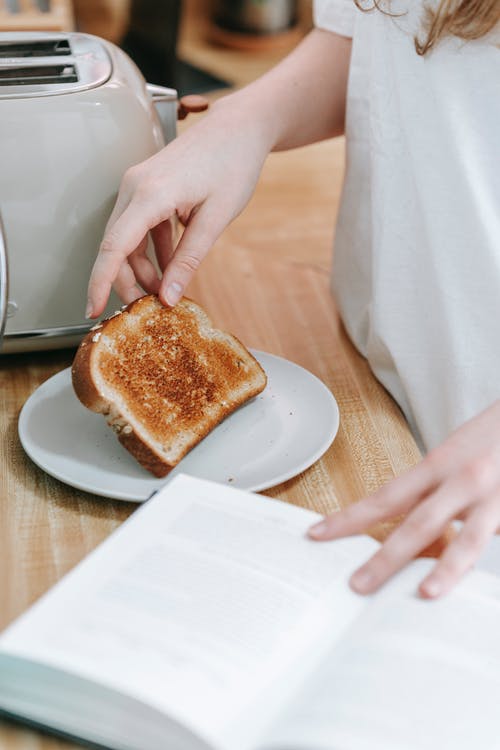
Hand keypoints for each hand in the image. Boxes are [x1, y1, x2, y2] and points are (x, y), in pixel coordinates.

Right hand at [86, 98, 270, 317]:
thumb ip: (189, 260)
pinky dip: (151, 250)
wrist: (238, 128)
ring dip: (141, 268)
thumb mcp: (216, 219)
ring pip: (126, 239)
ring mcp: (138, 185)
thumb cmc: (233, 164)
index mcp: (150, 194)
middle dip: (126, 282)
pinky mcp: (146, 187)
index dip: (101, 282)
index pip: (113, 247)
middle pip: (115, 246)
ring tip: (163, 291)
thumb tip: (169, 296)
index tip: (93, 310)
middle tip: (146, 309)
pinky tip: (169, 266)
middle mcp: (135, 187)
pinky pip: (139, 226)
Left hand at [308, 400, 499, 597]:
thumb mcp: (452, 455)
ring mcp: (494, 498)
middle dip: (386, 558)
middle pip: (418, 524)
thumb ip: (432, 491)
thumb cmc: (489, 436)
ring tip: (423, 594)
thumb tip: (410, 532)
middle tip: (358, 585)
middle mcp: (461, 480)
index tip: (318, 534)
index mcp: (437, 464)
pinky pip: (495, 539)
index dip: (349, 518)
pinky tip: (464, 586)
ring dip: (444, 570)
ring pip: (467, 541)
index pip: (385, 497)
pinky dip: (476, 564)